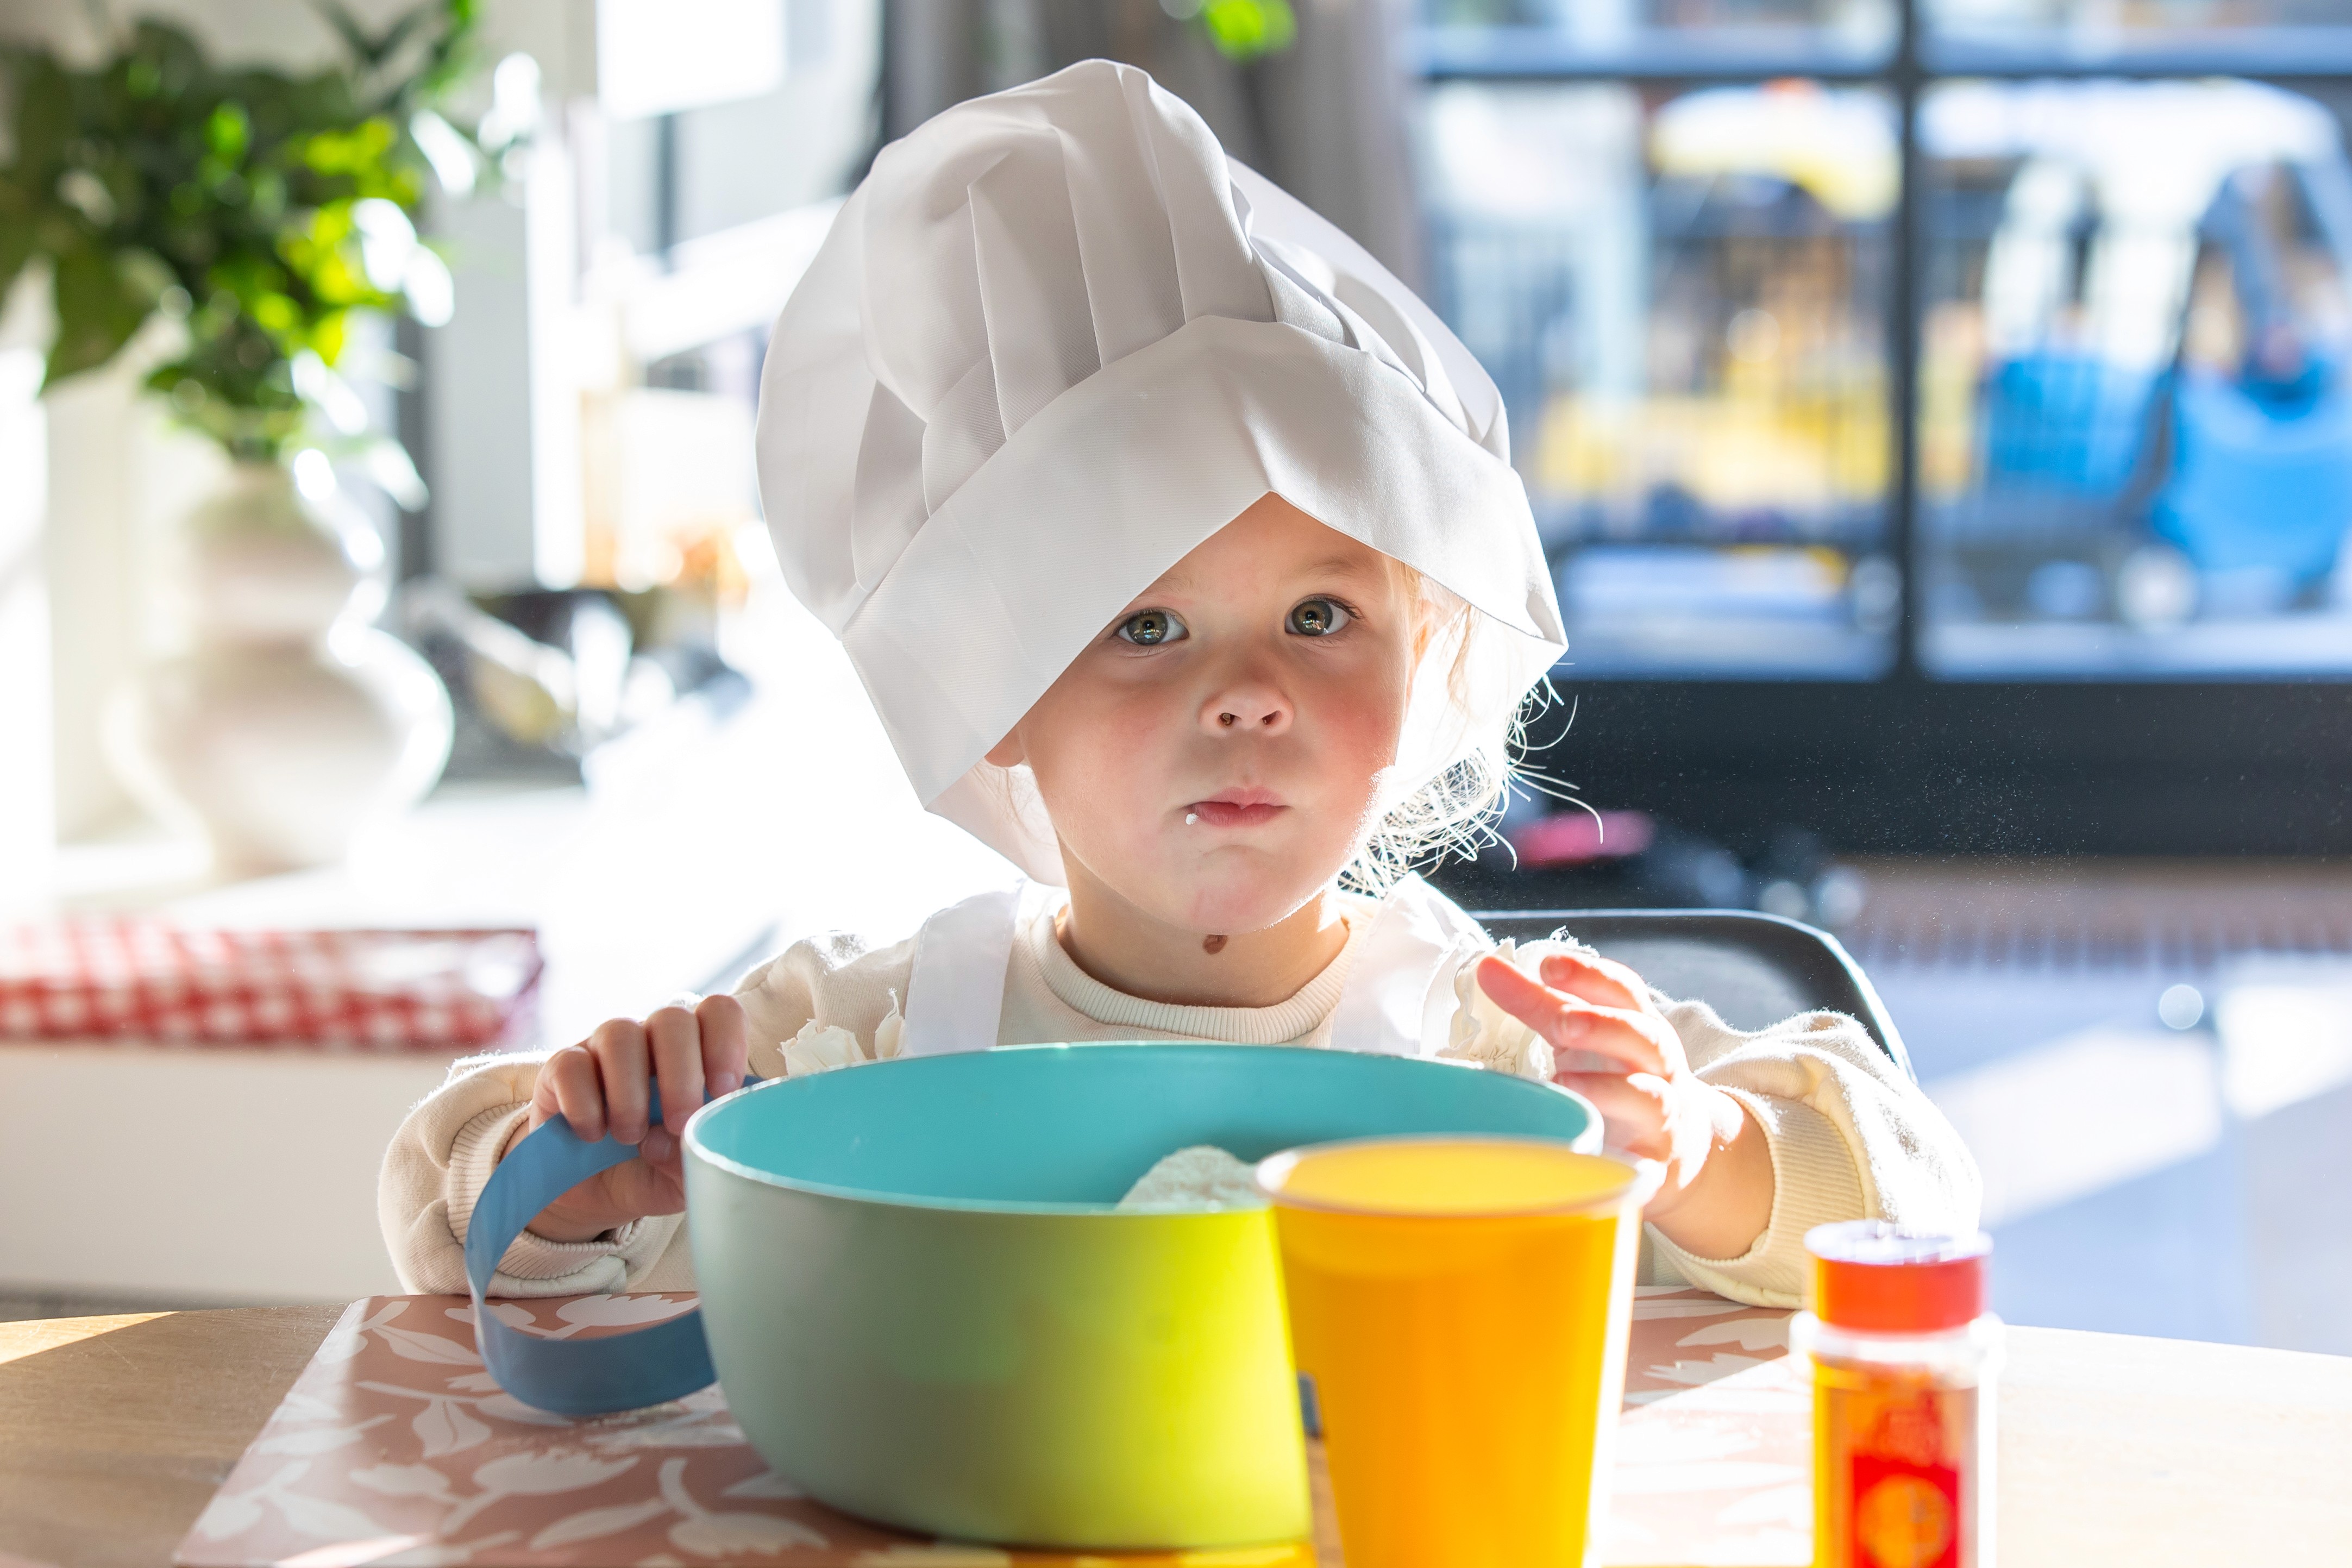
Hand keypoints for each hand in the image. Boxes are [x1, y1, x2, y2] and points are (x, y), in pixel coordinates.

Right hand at [499, 995, 749, 1243]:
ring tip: (632, 1137)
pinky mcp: (561, 1068)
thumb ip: (697, 1156)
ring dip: (630, 1094)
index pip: (719, 1012)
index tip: (723, 1091)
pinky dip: (585, 1105)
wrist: (597, 1193)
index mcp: (697, 1051)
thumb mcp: (688, 1175)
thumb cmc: (658, 1170)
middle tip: (679, 1123)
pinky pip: (570, 1065)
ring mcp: (604, 1048)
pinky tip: (593, 1135)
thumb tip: (676, 1137)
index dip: (726, 1042)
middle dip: (681, 1074)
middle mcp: (651, 1039)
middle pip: (671, 1018)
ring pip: (619, 1034)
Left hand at [1475, 951, 1772, 1259]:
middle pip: (1644, 1037)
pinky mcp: (1654, 1161)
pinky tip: (1590, 1149)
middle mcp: (1657, 1065)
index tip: (1549, 966)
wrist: (1677, 1142)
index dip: (1590, 976)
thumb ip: (1540, 1002)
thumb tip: (1488, 967)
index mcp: (1637, 1025)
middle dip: (1603, 1027)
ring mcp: (1662, 1114)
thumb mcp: (1583, 1036)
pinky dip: (1620, 1155)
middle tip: (1562, 1023)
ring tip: (1565, 1083)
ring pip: (1649, 1097)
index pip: (1623, 991)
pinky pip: (1643, 1160)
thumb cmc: (1616, 1075)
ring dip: (1608, 1089)